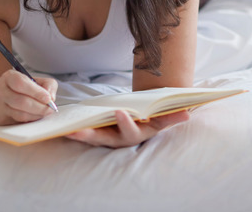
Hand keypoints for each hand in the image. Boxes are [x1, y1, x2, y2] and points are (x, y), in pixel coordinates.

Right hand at [0, 70, 57, 124]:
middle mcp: (0, 90)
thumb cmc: (20, 89)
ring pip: (20, 114)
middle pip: (21, 101)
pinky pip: (18, 122)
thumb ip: (48, 84)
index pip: (21, 83)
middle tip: (50, 108)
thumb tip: (51, 97)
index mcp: (9, 77)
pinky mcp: (0, 119)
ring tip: (44, 112)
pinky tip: (35, 116)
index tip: (48, 98)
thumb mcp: (34, 81)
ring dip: (36, 115)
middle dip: (40, 107)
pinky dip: (30, 120)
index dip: (36, 92)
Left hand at [65, 109, 189, 147]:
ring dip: (80, 135)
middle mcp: (120, 139)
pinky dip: (75, 131)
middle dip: (93, 135)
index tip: (120, 112)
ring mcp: (108, 137)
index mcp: (137, 133)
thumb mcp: (162, 118)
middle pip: (106, 138)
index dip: (126, 123)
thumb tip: (187, 114)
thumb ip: (171, 116)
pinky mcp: (97, 134)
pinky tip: (64, 126)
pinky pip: (85, 134)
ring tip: (68, 130)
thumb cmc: (151, 118)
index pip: (132, 131)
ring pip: (92, 138)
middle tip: (81, 130)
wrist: (141, 122)